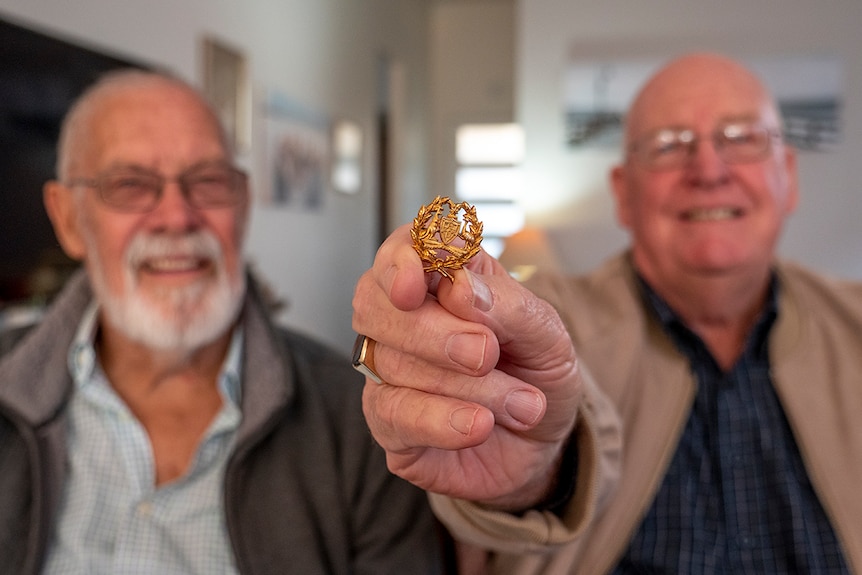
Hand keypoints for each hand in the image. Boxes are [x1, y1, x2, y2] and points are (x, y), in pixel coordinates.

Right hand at [352, 224, 581, 509]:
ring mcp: (388, 370)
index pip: (404, 247)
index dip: (403, 260)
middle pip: (376, 302)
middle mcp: (404, 318)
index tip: (418, 283)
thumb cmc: (537, 377)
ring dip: (467, 386)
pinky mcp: (387, 422)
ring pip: (393, 362)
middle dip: (432, 330)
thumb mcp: (548, 335)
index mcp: (443, 278)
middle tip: (486, 353)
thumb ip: (509, 305)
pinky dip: (441, 419)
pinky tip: (478, 424)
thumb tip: (458, 285)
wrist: (544, 444)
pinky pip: (393, 413)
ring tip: (520, 403)